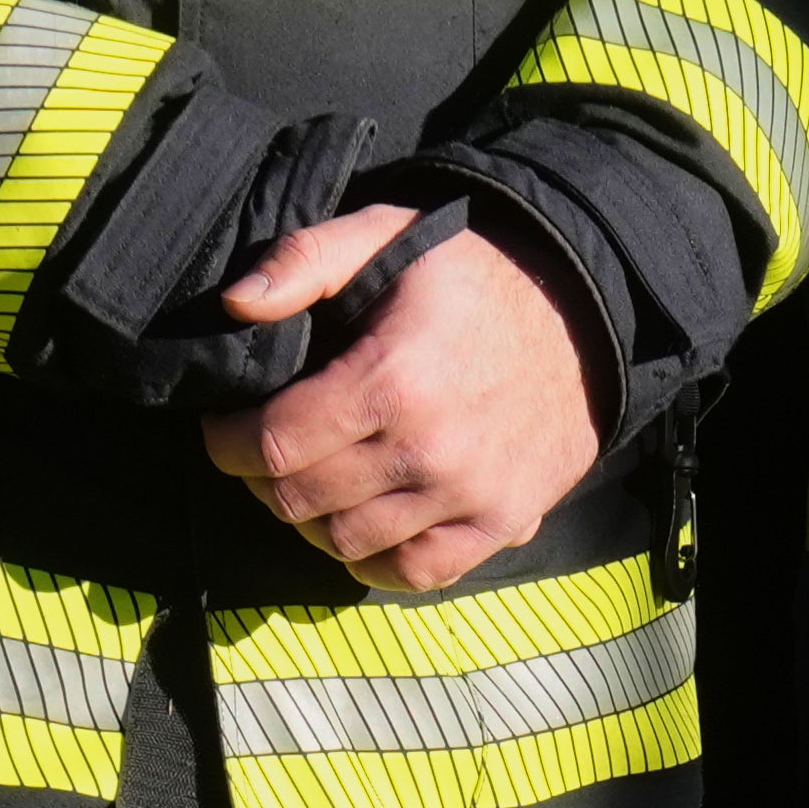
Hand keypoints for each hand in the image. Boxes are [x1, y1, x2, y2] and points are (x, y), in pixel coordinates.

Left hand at [199, 210, 599, 593]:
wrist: (586, 306)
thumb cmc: (476, 270)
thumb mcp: (390, 234)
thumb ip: (305, 260)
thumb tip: (235, 303)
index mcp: (392, 379)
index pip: (275, 444)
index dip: (228, 443)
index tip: (222, 429)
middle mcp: (427, 449)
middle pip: (301, 501)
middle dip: (261, 481)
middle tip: (261, 455)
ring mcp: (467, 495)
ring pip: (346, 542)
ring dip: (309, 521)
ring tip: (308, 484)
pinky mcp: (500, 521)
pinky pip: (415, 573)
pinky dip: (373, 562)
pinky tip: (359, 527)